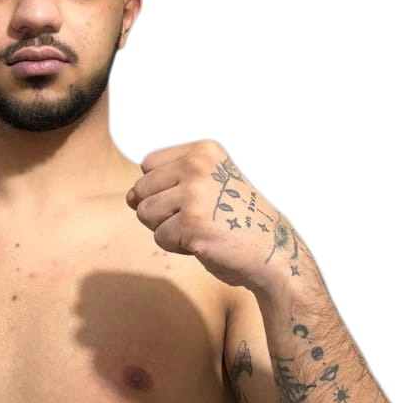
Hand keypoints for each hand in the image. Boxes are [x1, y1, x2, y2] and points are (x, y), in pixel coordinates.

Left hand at [126, 139, 302, 289]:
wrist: (274, 252)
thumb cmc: (239, 221)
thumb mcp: (211, 183)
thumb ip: (170, 180)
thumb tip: (129, 196)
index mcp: (204, 151)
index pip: (149, 163)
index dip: (162, 186)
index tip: (192, 197)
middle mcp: (198, 166)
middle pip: (141, 188)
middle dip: (160, 209)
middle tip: (195, 217)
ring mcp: (194, 194)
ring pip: (144, 212)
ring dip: (166, 228)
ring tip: (198, 228)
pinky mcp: (191, 224)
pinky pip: (159, 237)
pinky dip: (177, 245)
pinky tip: (203, 241)